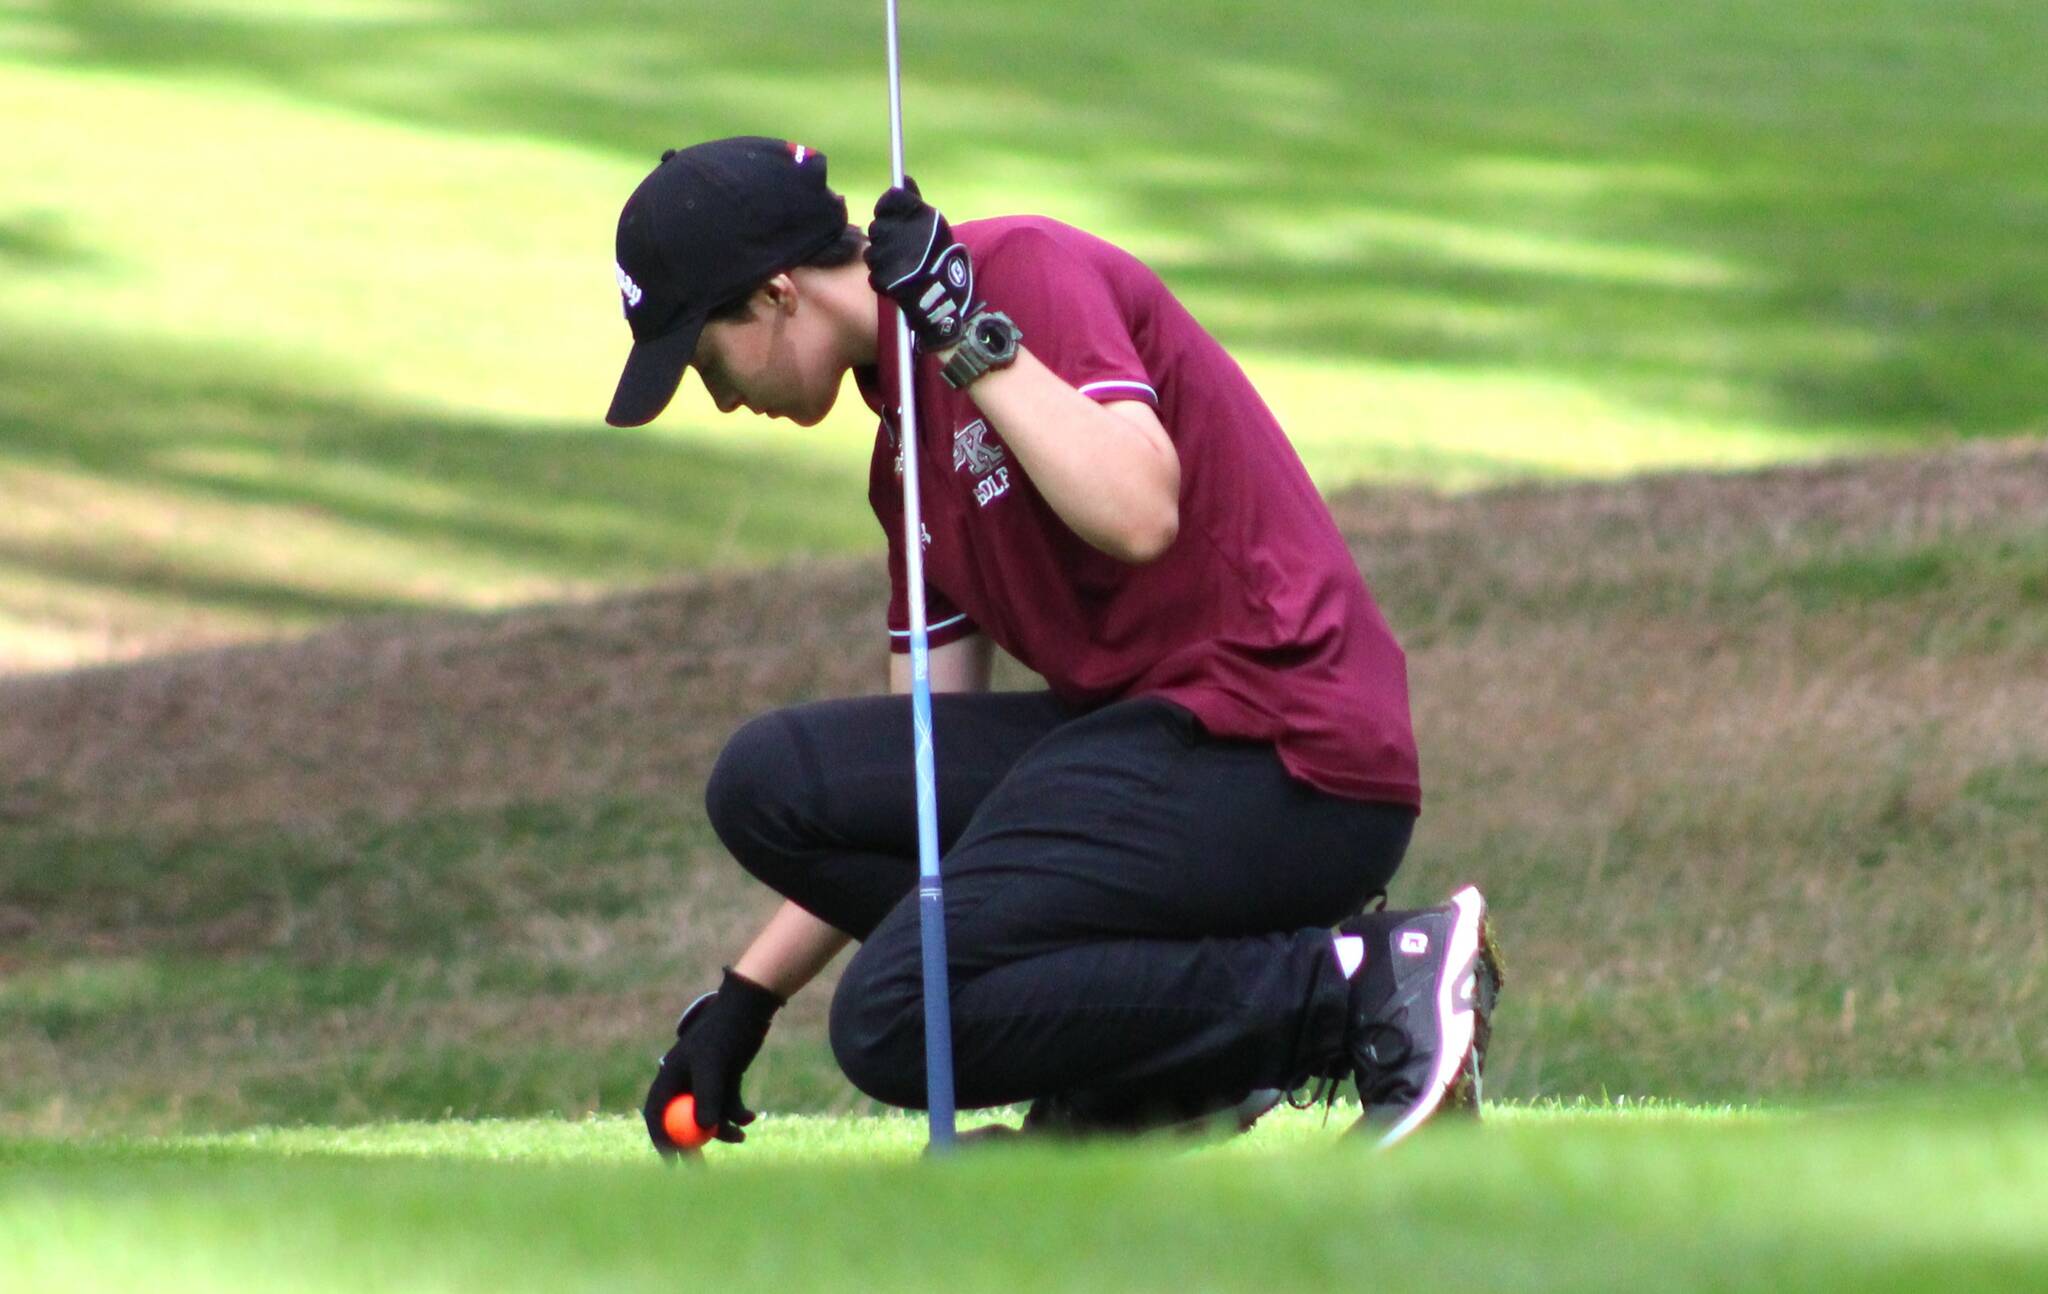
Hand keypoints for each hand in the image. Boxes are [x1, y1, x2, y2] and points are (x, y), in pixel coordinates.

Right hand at [641, 968, 783, 1154]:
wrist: (750, 1009)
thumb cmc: (726, 1032)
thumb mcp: (714, 1064)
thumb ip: (708, 1097)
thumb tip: (705, 1130)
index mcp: (670, 1076)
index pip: (656, 1115)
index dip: (661, 1142)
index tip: (673, 1164)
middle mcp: (684, 1081)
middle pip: (681, 1122)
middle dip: (693, 1145)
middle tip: (702, 1169)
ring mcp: (705, 1082)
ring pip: (709, 1117)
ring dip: (724, 1130)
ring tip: (742, 1135)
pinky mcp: (725, 1081)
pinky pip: (727, 1107)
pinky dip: (738, 1115)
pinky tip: (751, 1117)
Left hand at [865, 177, 979, 351]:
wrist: (947, 294)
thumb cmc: (942, 256)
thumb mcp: (934, 223)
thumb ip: (915, 201)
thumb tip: (903, 178)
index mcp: (913, 214)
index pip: (888, 200)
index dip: (890, 210)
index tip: (897, 221)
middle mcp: (896, 231)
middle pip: (876, 227)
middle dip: (886, 238)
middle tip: (903, 250)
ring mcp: (886, 255)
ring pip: (872, 252)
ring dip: (883, 259)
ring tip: (903, 268)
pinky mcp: (881, 277)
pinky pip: (874, 275)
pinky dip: (884, 279)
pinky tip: (900, 281)